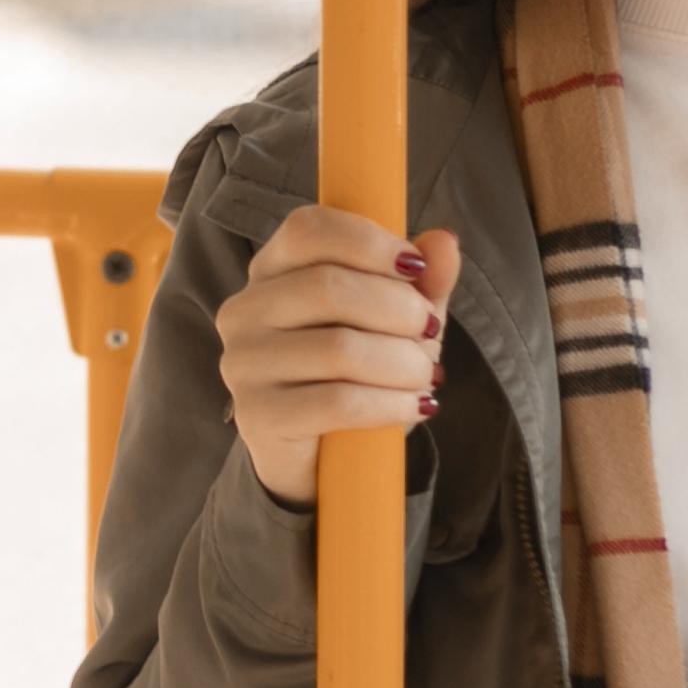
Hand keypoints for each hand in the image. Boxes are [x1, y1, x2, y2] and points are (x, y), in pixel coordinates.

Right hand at [221, 207, 461, 509]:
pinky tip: (416, 407)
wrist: (323, 458)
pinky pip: (337, 402)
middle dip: (399, 310)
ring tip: (426, 377)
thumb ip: (422, 281)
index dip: (368, 242)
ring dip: (403, 363)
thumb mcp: (397, 322)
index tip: (415, 267)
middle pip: (328, 287)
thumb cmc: (359, 374)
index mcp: (272, 270)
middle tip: (431, 334)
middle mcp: (245, 310)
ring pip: (339, 349)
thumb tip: (444, 241)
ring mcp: (243, 363)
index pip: (308, 229)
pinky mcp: (256, 415)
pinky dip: (390, 404)